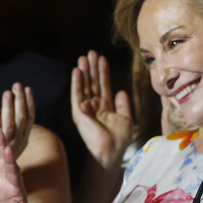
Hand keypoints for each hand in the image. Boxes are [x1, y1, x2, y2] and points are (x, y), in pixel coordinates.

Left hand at [0, 83, 34, 161]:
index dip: (29, 103)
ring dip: (10, 108)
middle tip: (17, 85)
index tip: (27, 88)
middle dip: (20, 101)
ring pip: (11, 124)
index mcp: (23, 140)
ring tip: (7, 93)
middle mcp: (19, 143)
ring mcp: (8, 148)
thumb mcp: (2, 141)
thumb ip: (0, 122)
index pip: (30, 118)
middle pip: (22, 118)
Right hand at [72, 51, 133, 170]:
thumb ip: (123, 104)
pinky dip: (76, 83)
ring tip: (84, 57)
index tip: (103, 58)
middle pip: (93, 82)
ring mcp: (86, 108)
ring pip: (84, 85)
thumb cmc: (120, 139)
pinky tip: (77, 70)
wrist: (111, 151)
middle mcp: (94, 105)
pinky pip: (77, 95)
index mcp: (105, 106)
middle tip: (91, 52)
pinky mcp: (79, 112)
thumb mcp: (126, 118)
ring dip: (84, 71)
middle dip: (92, 67)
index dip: (103, 71)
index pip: (104, 85)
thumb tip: (120, 91)